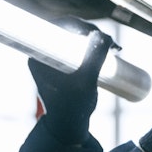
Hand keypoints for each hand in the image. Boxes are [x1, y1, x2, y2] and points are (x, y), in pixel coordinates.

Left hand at [27, 18, 113, 144]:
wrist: (70, 126)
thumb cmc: (73, 107)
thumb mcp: (86, 81)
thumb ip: (94, 56)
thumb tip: (102, 34)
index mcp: (37, 56)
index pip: (53, 28)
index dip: (75, 25)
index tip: (95, 34)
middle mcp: (43, 55)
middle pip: (67, 30)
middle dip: (90, 32)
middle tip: (109, 43)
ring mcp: (54, 59)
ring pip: (75, 37)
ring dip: (95, 38)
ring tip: (114, 49)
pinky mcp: (65, 64)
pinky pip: (80, 46)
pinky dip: (94, 45)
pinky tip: (110, 49)